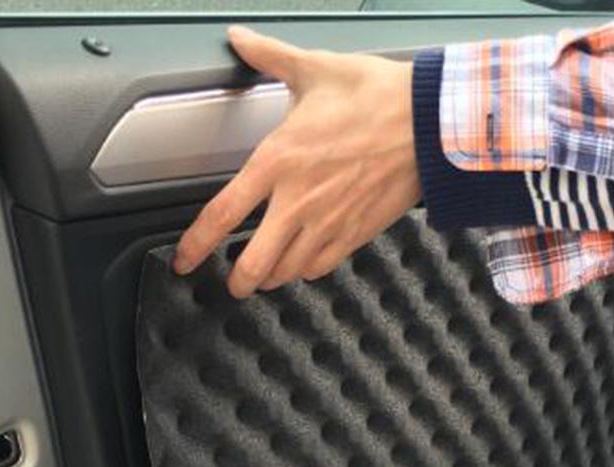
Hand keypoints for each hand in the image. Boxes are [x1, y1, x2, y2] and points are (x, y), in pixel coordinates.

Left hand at [173, 26, 420, 297]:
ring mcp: (327, 224)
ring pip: (286, 273)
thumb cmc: (376, 97)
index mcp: (277, 161)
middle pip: (253, 264)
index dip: (196, 244)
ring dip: (271, 277)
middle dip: (237, 282)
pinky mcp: (354, 235)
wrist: (429, 125)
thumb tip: (239, 37)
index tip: (184, 261)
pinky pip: (319, 268)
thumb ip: (269, 56)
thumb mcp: (315, 69)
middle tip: (232, 283)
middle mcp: (297, 202)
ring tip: (265, 274)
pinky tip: (302, 263)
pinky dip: (305, 271)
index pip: (223, 214)